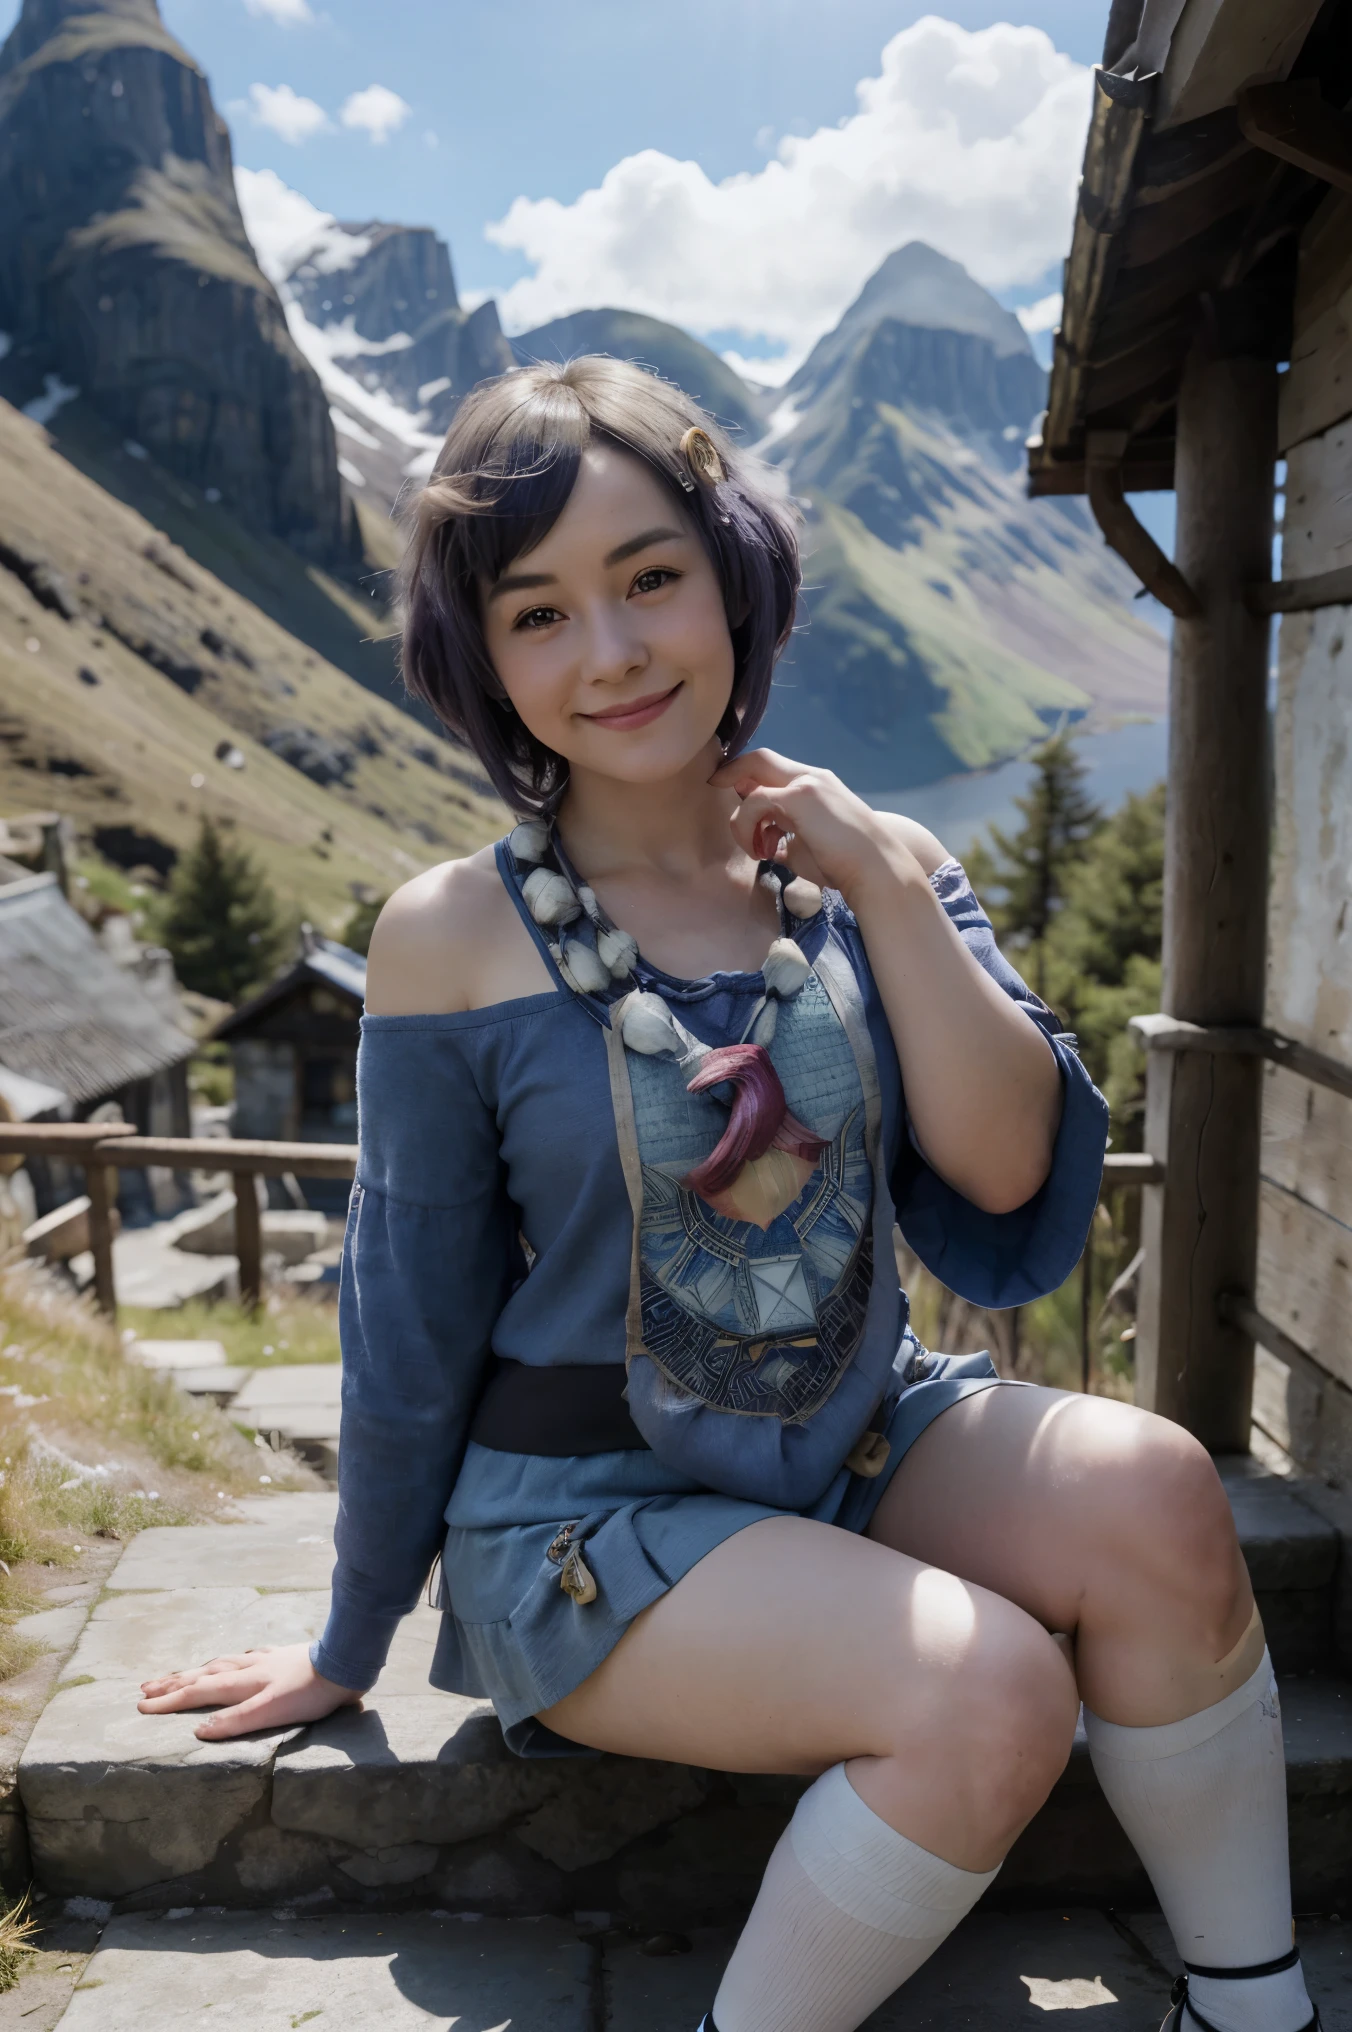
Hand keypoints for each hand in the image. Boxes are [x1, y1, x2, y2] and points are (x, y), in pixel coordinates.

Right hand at [138, 1641, 362, 1740]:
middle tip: (145, 1688)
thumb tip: (198, 1729)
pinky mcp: (282, 1657)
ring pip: (222, 1664)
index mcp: (242, 1683)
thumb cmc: (310, 1693)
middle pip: (203, 1674)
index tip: (141, 1705)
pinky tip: (237, 1658)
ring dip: (197, 1670)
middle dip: (173, 1683)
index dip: (169, 1700)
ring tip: (180, 1674)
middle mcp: (248, 1668)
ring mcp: (265, 1660)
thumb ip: (236, 1720)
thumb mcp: (271, 1711)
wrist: (344, 1663)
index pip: (197, 1692)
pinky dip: (233, 1661)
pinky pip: (247, 1658)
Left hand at [709, 749, 925, 907]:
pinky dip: (748, 828)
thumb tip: (761, 841)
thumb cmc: (843, 864)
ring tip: (757, 850)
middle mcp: (810, 777)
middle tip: (713, 784)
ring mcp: (806, 784)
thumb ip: (781, 835)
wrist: (875, 870)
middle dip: (730, 771)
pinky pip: (754, 803)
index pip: (771, 767)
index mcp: (814, 784)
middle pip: (759, 758)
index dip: (745, 776)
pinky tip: (763, 851)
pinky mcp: (800, 797)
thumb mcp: (804, 846)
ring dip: (742, 820)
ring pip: (751, 783)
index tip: (732, 796)